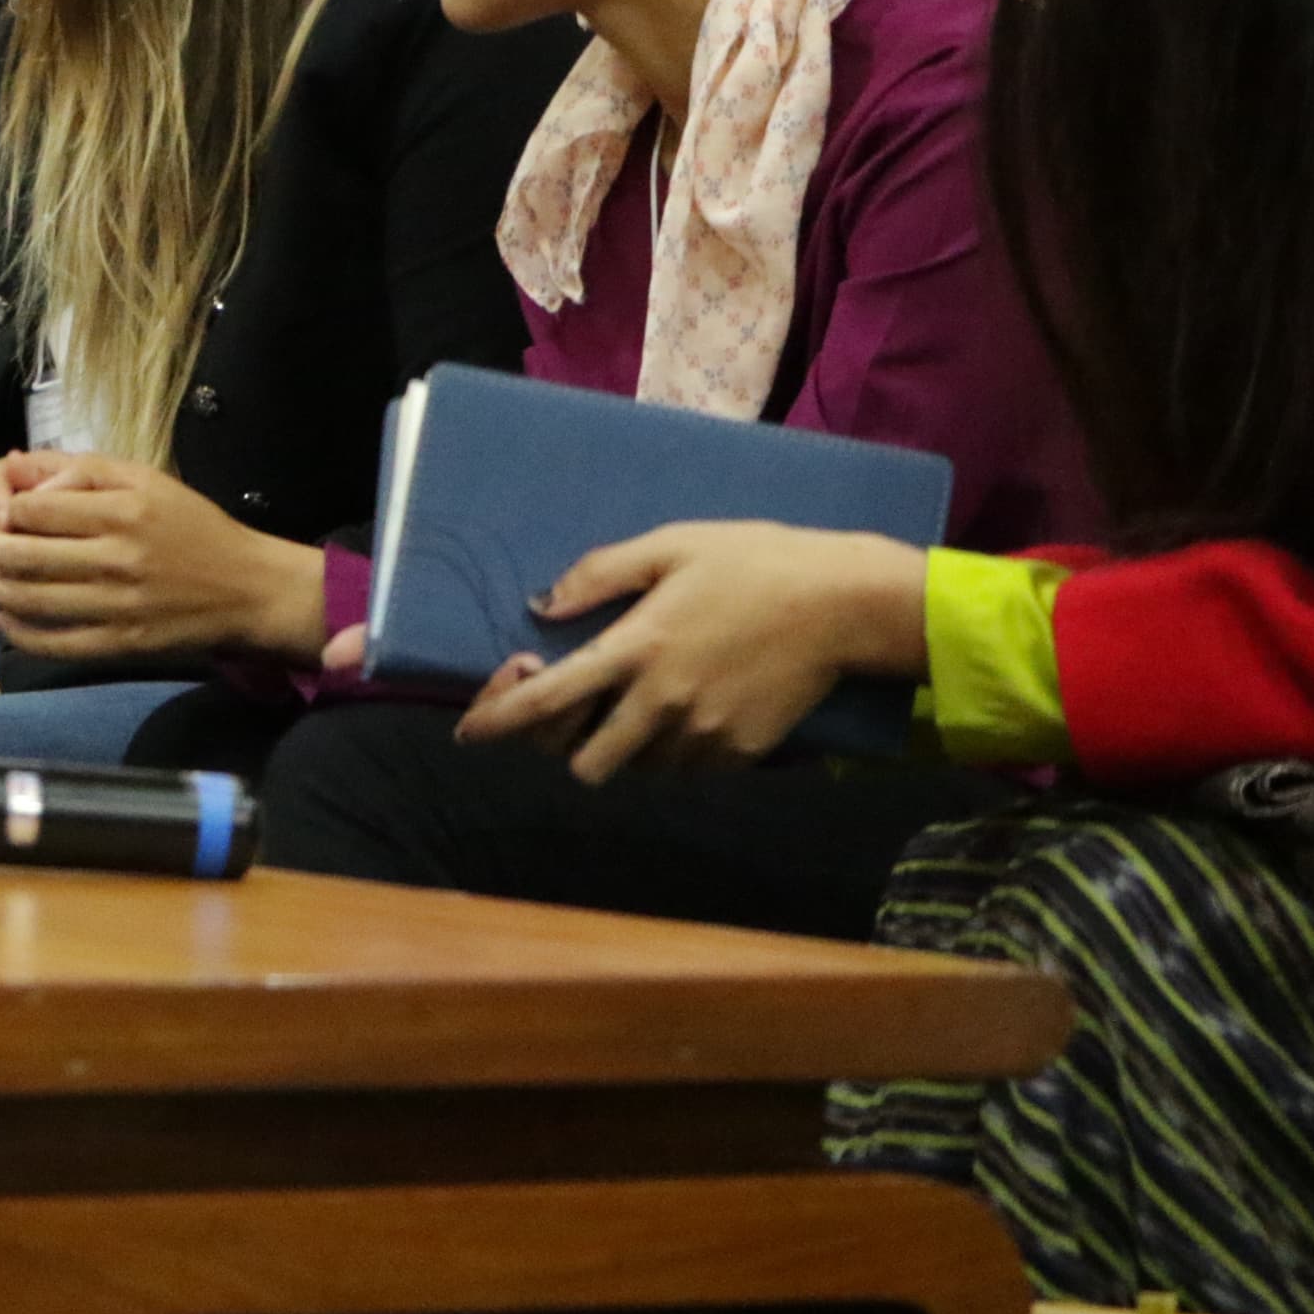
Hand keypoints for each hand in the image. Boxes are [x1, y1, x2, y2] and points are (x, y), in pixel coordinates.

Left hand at [0, 449, 325, 659]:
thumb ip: (78, 470)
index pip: (31, 509)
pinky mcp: (120, 644)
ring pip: (25, 600)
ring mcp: (117, 606)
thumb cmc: (191, 526)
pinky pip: (51, 643)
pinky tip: (6, 616)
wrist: (248, 589)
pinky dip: (15, 630)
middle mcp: (117, 558)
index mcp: (122, 510)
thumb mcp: (144, 479)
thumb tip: (14, 468)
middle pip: (17, 555)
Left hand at [453, 524, 929, 783]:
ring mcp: (703, 736)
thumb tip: (542, 608)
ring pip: (635, 768)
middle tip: (575, 707)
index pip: (545, 703)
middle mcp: (662, 704)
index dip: (496, 722)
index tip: (468, 730)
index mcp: (636, 649)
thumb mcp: (672, 545)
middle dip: (565, 743)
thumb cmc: (754, 561)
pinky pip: (685, 767)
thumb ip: (600, 575)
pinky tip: (690, 705)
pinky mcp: (740, 755)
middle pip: (583, 762)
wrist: (844, 604)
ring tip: (643, 698)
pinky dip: (672, 748)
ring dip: (623, 744)